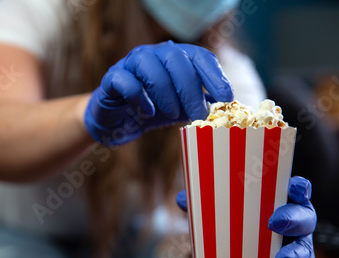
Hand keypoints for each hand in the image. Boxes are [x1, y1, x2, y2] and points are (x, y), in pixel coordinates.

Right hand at [84, 41, 233, 145]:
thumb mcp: (180, 109)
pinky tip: (148, 112)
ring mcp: (130, 63)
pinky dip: (140, 98)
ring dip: (166, 93)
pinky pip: (127, 82)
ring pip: (150, 66)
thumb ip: (199, 105)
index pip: (199, 56)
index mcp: (174, 57)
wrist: (117, 121)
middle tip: (199, 115)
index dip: (214, 75)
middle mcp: (153, 54)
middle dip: (191, 89)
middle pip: (176, 59)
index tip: (226, 97)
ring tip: (173, 115)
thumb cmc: (151, 111)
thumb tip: (226, 109)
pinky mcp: (112, 78)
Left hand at [176, 176, 330, 257]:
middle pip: (303, 217)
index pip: (295, 189)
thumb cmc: (239, 223)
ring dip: (296, 254)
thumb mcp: (221, 212)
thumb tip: (182, 198)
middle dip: (291, 219)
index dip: (299, 187)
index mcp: (279, 201)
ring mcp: (298, 245)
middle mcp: (294, 221)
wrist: (246, 252)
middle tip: (274, 223)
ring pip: (305, 248)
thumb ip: (205, 205)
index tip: (295, 188)